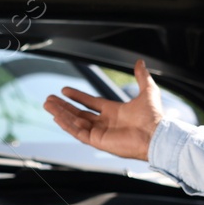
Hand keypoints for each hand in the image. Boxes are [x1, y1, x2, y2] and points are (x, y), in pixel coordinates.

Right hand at [43, 58, 164, 160]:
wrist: (155, 134)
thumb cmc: (154, 117)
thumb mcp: (147, 91)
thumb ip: (141, 76)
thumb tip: (140, 63)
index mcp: (114, 112)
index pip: (90, 103)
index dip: (77, 96)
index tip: (65, 90)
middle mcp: (105, 123)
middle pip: (78, 113)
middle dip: (63, 106)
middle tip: (49, 99)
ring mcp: (100, 133)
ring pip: (75, 122)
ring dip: (61, 113)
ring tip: (48, 105)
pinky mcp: (98, 142)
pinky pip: (78, 133)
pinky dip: (67, 125)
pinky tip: (57, 117)